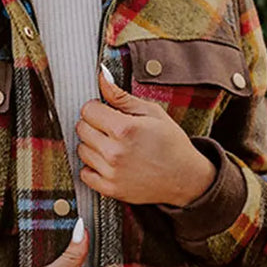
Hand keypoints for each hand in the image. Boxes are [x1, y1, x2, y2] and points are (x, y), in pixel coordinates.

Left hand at [74, 69, 215, 207]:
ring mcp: (112, 173)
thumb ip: (121, 96)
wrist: (185, 177)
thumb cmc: (171, 142)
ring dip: (92, 145)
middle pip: (81, 129)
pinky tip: (108, 162)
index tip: (106, 112)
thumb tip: (101, 77)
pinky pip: (85, 174)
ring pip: (81, 150)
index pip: (88, 110)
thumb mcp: (152, 112)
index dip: (96, 108)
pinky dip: (93, 167)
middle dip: (93, 124)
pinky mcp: (111, 189)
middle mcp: (115, 152)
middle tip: (111, 128)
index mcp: (125, 128)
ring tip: (112, 145)